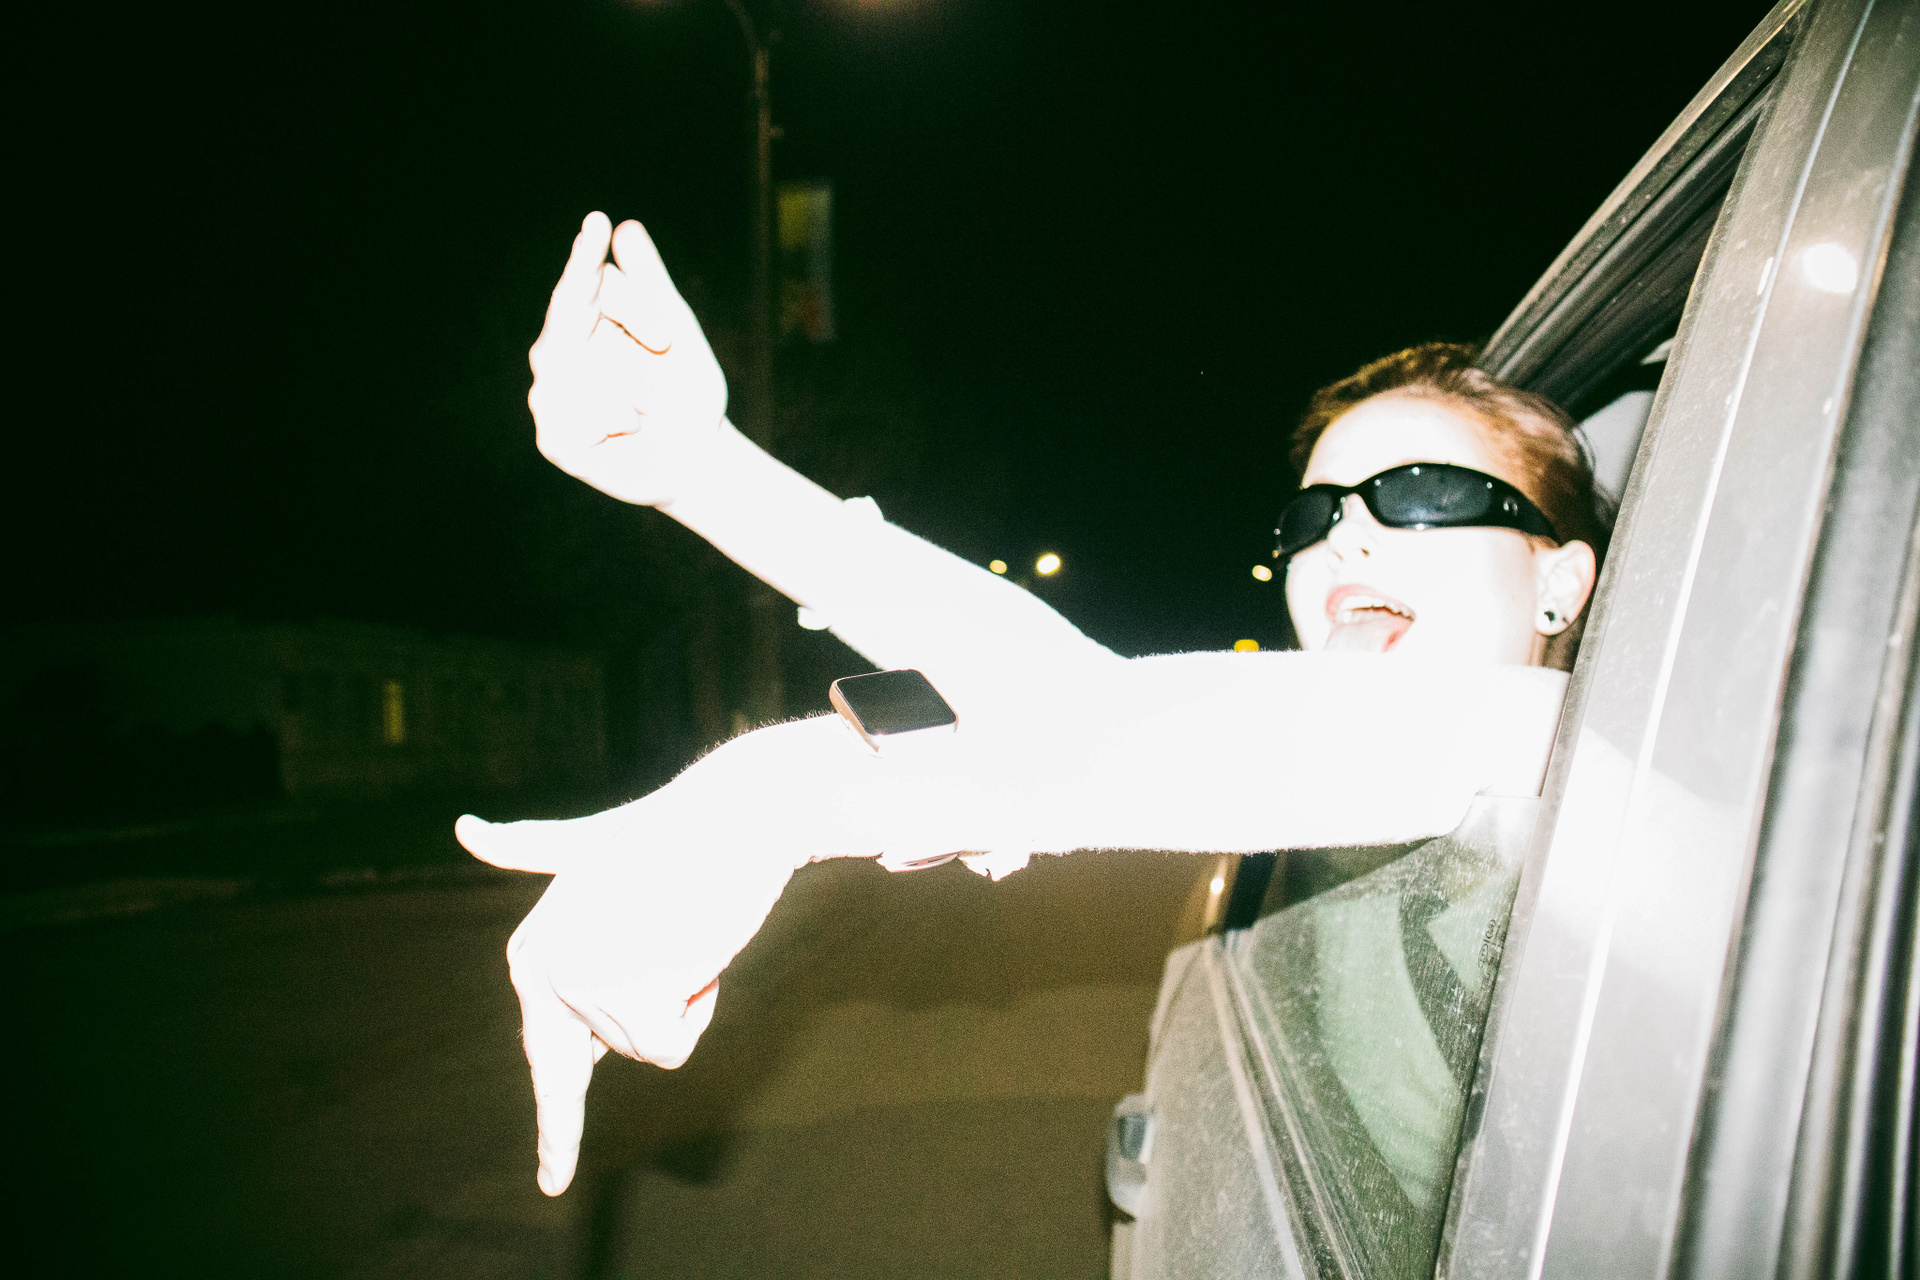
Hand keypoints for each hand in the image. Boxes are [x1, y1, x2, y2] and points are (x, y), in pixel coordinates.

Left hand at [457, 809, 794, 1195]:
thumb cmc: (677, 830)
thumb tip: (465, 828)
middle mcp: (541, 972)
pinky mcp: (621, 995)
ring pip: (648, 1047)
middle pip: (607, 1054)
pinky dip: (698, 1005)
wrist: (735, 811)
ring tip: (685, 927)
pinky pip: (669, 1047)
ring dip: (685, 997)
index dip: (557, 1127)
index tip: (556, 1184)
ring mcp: (577, 986)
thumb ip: (531, 849)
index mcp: (532, 950)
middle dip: (636, 1044)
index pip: (545, 1056)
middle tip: (646, 1012)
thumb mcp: (590, 848)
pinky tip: (695, 947)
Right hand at [527, 212, 728, 506]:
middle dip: (630, 323)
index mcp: (581, 318)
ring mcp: (548, 394)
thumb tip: (626, 229)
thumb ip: (651, 283)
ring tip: (649, 404)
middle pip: (574, 315)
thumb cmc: (684, 386)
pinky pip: (587, 417)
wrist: (697, 452)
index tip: (596, 222)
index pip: (580, 280)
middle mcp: (555, 351)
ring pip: (580, 369)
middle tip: (664, 340)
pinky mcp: (554, 438)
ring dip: (634, 384)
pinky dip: (621, 421)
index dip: (584, 254)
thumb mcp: (677, 331)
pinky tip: (629, 430)